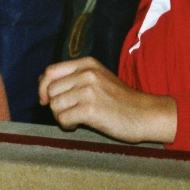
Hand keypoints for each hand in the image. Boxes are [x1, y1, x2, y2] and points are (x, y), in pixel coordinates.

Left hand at [39, 57, 177, 144]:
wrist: (147, 115)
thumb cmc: (121, 100)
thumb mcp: (98, 79)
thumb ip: (74, 78)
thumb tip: (42, 84)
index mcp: (87, 64)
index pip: (50, 72)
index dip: (43, 87)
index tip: (46, 99)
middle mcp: (87, 74)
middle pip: (50, 90)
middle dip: (54, 105)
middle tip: (69, 112)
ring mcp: (89, 91)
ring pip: (54, 105)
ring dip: (60, 116)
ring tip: (76, 119)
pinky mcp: (91, 109)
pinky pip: (63, 118)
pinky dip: (66, 125)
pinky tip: (78, 125)